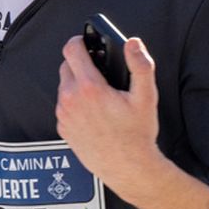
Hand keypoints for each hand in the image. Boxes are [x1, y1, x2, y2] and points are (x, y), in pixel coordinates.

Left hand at [55, 36, 161, 198]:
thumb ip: (140, 66)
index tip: (87, 43)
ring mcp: (64, 114)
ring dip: (77, 83)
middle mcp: (71, 99)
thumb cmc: (137, 134)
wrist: (127, 167)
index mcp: (89, 87)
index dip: (80, 41)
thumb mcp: (146, 97)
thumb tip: (133, 43)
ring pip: (64, 85)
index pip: (71, 49)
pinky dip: (74, 102)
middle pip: (66, 65)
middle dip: (80, 63)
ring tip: (99, 94)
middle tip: (100, 72)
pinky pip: (64, 105)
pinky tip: (93, 111)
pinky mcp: (63, 127)